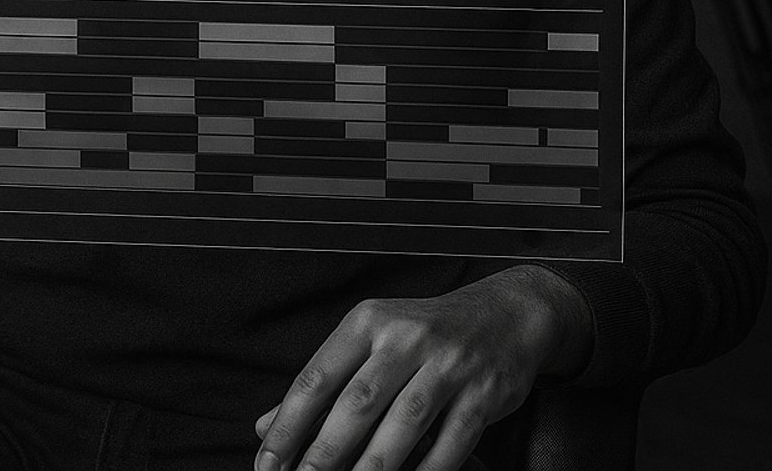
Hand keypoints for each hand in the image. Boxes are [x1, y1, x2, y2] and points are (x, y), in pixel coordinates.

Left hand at [252, 267, 589, 470]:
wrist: (507, 315)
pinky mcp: (484, 391)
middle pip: (356, 403)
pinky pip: (452, 441)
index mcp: (368, 322)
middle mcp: (406, 337)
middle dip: (323, 453)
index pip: (316, 377)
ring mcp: (449, 363)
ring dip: (373, 468)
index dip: (288, 425)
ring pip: (404, 423)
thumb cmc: (425, 336)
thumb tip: (264, 427)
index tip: (266, 463)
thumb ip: (322, 385)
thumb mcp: (370, 343)